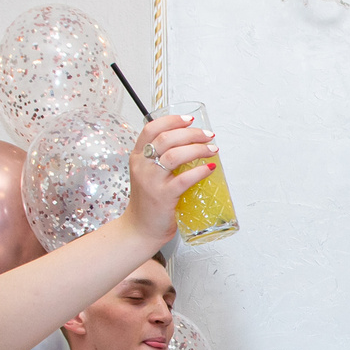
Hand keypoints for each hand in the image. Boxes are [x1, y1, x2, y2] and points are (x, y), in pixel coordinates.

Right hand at [121, 114, 219, 244]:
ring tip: (212, 150)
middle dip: (191, 134)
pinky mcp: (163, 196)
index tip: (189, 120)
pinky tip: (209, 169)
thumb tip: (191, 146)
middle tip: (208, 136)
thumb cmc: (148, 202)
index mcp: (138, 157)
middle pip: (166, 138)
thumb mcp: (148, 174)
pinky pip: (183, 179)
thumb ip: (162, 160)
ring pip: (174, 155)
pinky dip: (199, 171)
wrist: (140, 229)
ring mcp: (151, 181)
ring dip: (197, 149)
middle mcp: (142, 166)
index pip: (151, 129)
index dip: (171, 120)